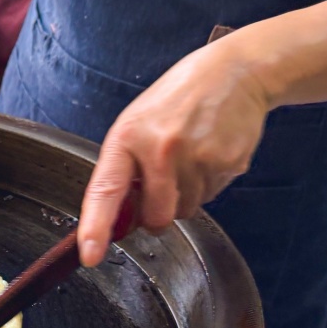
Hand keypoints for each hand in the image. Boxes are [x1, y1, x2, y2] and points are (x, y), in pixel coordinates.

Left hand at [77, 40, 270, 266]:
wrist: (236, 72)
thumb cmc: (179, 100)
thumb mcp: (137, 123)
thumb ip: (124, 169)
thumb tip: (120, 219)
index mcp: (128, 136)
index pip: (105, 191)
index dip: (95, 228)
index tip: (90, 255)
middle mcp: (161, 148)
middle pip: (155, 218)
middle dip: (157, 214)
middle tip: (163, 185)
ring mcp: (197, 157)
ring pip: (186, 212)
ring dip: (185, 197)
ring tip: (189, 157)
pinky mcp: (227, 163)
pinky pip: (211, 198)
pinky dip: (208, 185)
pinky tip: (208, 155)